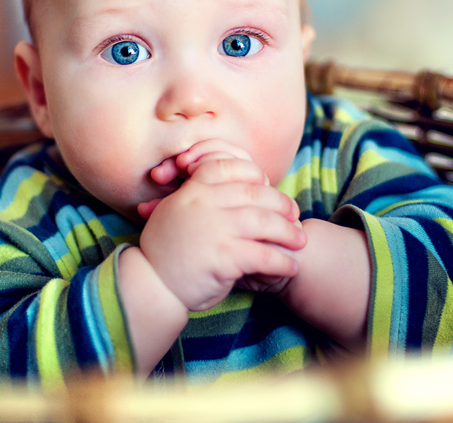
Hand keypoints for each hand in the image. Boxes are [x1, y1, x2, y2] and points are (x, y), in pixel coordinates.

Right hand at [136, 141, 305, 310]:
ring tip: (300, 241)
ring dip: (288, 233)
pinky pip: (263, 255)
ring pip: (265, 222)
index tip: (270, 186)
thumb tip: (231, 185)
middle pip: (256, 194)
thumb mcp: (175, 211)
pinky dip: (282, 262)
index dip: (256, 175)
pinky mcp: (223, 257)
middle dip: (282, 205)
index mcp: (194, 190)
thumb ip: (199, 195)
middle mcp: (205, 203)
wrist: (152, 285)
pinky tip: (291, 267)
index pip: (232, 167)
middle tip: (296, 216)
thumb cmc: (167, 250)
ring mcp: (215, 229)